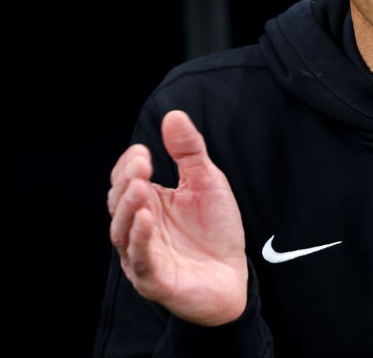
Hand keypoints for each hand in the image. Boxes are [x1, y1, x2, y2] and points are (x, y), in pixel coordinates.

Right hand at [107, 110, 247, 325]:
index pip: (126, 180)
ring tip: (140, 187)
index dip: (130, 165)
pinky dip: (140, 239)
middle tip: (141, 164)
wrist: (232, 277)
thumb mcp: (207, 182)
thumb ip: (189, 152)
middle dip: (127, 181)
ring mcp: (143, 254)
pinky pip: (140, 259)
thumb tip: (173, 115)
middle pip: (120, 202)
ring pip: (123, 230)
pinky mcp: (153, 279)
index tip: (144, 150)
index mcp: (149, 203)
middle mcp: (139, 227)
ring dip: (129, 208)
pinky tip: (147, 219)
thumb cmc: (215, 230)